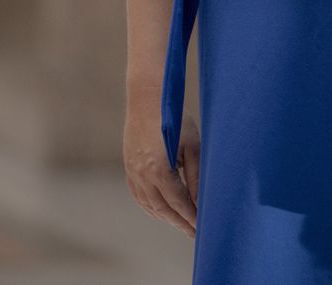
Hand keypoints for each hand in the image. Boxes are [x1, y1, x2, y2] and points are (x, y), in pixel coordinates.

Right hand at [123, 95, 199, 239]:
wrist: (146, 98)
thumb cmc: (174, 118)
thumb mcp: (192, 145)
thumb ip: (196, 176)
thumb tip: (201, 202)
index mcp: (159, 171)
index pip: (178, 204)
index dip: (191, 218)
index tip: (202, 228)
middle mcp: (143, 176)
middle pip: (163, 209)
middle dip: (180, 223)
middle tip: (195, 233)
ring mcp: (132, 172)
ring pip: (149, 205)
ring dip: (166, 218)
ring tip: (181, 224)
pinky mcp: (129, 167)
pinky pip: (138, 196)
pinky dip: (150, 207)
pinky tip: (161, 211)